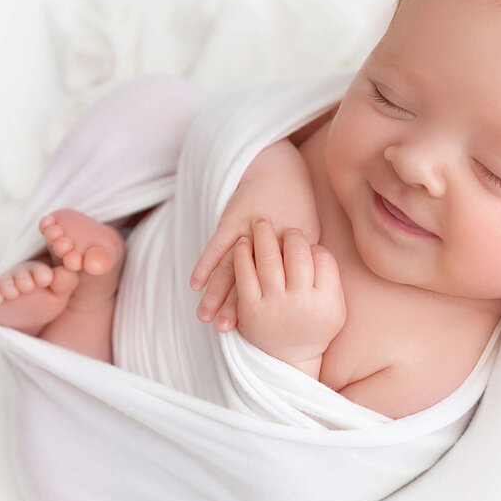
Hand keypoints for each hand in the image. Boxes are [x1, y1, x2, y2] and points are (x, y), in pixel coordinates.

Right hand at [191, 139, 319, 330]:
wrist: (280, 168)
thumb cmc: (297, 203)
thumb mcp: (307, 234)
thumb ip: (301, 261)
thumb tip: (303, 289)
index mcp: (287, 252)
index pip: (275, 286)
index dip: (263, 307)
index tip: (256, 331)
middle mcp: (266, 246)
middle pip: (250, 282)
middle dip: (235, 308)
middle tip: (225, 331)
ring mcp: (247, 233)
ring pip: (230, 269)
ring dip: (216, 294)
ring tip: (206, 318)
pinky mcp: (231, 220)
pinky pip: (216, 245)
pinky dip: (205, 264)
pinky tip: (194, 283)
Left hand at [233, 218, 344, 371]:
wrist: (287, 359)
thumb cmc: (312, 327)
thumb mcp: (334, 307)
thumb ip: (330, 278)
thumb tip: (315, 247)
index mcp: (326, 301)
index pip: (322, 257)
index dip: (312, 245)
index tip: (304, 242)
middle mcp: (301, 302)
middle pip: (297, 252)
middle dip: (291, 234)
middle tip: (286, 228)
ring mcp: (274, 305)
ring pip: (268, 258)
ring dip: (264, 235)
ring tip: (261, 222)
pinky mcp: (250, 309)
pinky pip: (244, 273)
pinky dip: (243, 254)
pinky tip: (243, 242)